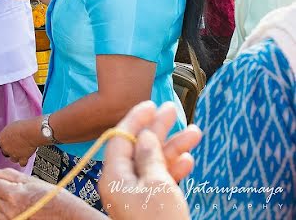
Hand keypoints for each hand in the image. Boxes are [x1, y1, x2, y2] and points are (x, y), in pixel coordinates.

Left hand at [0, 118, 41, 166]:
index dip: (4, 144)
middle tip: (16, 146)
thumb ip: (8, 133)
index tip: (8, 143)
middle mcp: (5, 148)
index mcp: (1, 139)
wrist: (30, 132)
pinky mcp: (22, 158)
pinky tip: (26, 158)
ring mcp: (13, 154)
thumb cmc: (22, 127)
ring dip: (17, 156)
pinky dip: (24, 161)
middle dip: (10, 150)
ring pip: (13, 159)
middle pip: (5, 152)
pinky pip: (22, 163)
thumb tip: (10, 135)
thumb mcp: (11, 127)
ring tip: (22, 151)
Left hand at [0, 168, 98, 219]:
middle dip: (0, 192)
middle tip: (15, 190)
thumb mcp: (33, 181)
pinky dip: (7, 213)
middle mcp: (11, 211)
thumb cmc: (54, 198)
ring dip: (3, 204)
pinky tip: (20, 209)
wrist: (68, 216)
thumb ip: (9, 175)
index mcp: (14, 195)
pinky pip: (4, 219)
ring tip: (19, 201)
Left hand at [99, 101, 201, 218]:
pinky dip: (173, 169)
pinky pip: (159, 181)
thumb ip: (150, 156)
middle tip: (174, 110)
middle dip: (157, 129)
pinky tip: (189, 158)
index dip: (135, 118)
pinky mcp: (149, 206)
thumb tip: (144, 136)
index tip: (151, 103)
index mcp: (112, 176)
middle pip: (137, 148)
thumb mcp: (156, 184)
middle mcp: (119, 184)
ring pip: (152, 164)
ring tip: (195, 132)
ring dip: (173, 147)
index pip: (120, 138)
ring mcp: (134, 196)